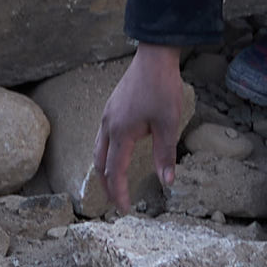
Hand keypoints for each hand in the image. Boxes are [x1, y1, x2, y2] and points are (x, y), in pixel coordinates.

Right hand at [91, 43, 186, 213]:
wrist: (154, 56)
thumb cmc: (162, 88)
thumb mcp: (169, 124)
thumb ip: (165, 155)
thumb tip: (167, 183)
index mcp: (121, 133)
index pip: (115, 172)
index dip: (119, 193)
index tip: (125, 210)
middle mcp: (108, 126)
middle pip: (100, 164)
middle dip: (107, 186)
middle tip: (118, 202)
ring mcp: (107, 115)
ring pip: (98, 150)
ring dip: (105, 170)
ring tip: (115, 183)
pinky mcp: (112, 108)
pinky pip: (103, 137)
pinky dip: (106, 154)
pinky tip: (119, 154)